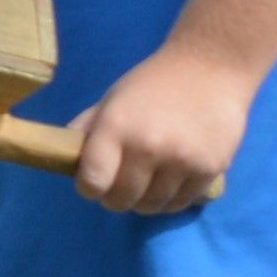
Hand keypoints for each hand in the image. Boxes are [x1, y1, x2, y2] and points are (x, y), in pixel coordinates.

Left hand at [67, 41, 255, 214]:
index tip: (95, 181)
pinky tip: (171, 180)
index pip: (93, 182)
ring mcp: (182, 161)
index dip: (90, 187)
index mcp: (117, 127)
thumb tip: (65, 156)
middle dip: (116, 197)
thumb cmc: (156, 83)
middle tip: (122, 184)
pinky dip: (172, 198)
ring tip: (149, 182)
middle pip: (122, 200)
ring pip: (153, 207)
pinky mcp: (210, 170)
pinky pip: (182, 203)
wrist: (211, 69)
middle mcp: (148, 148)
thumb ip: (90, 129)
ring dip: (146, 200)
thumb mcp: (114, 98)